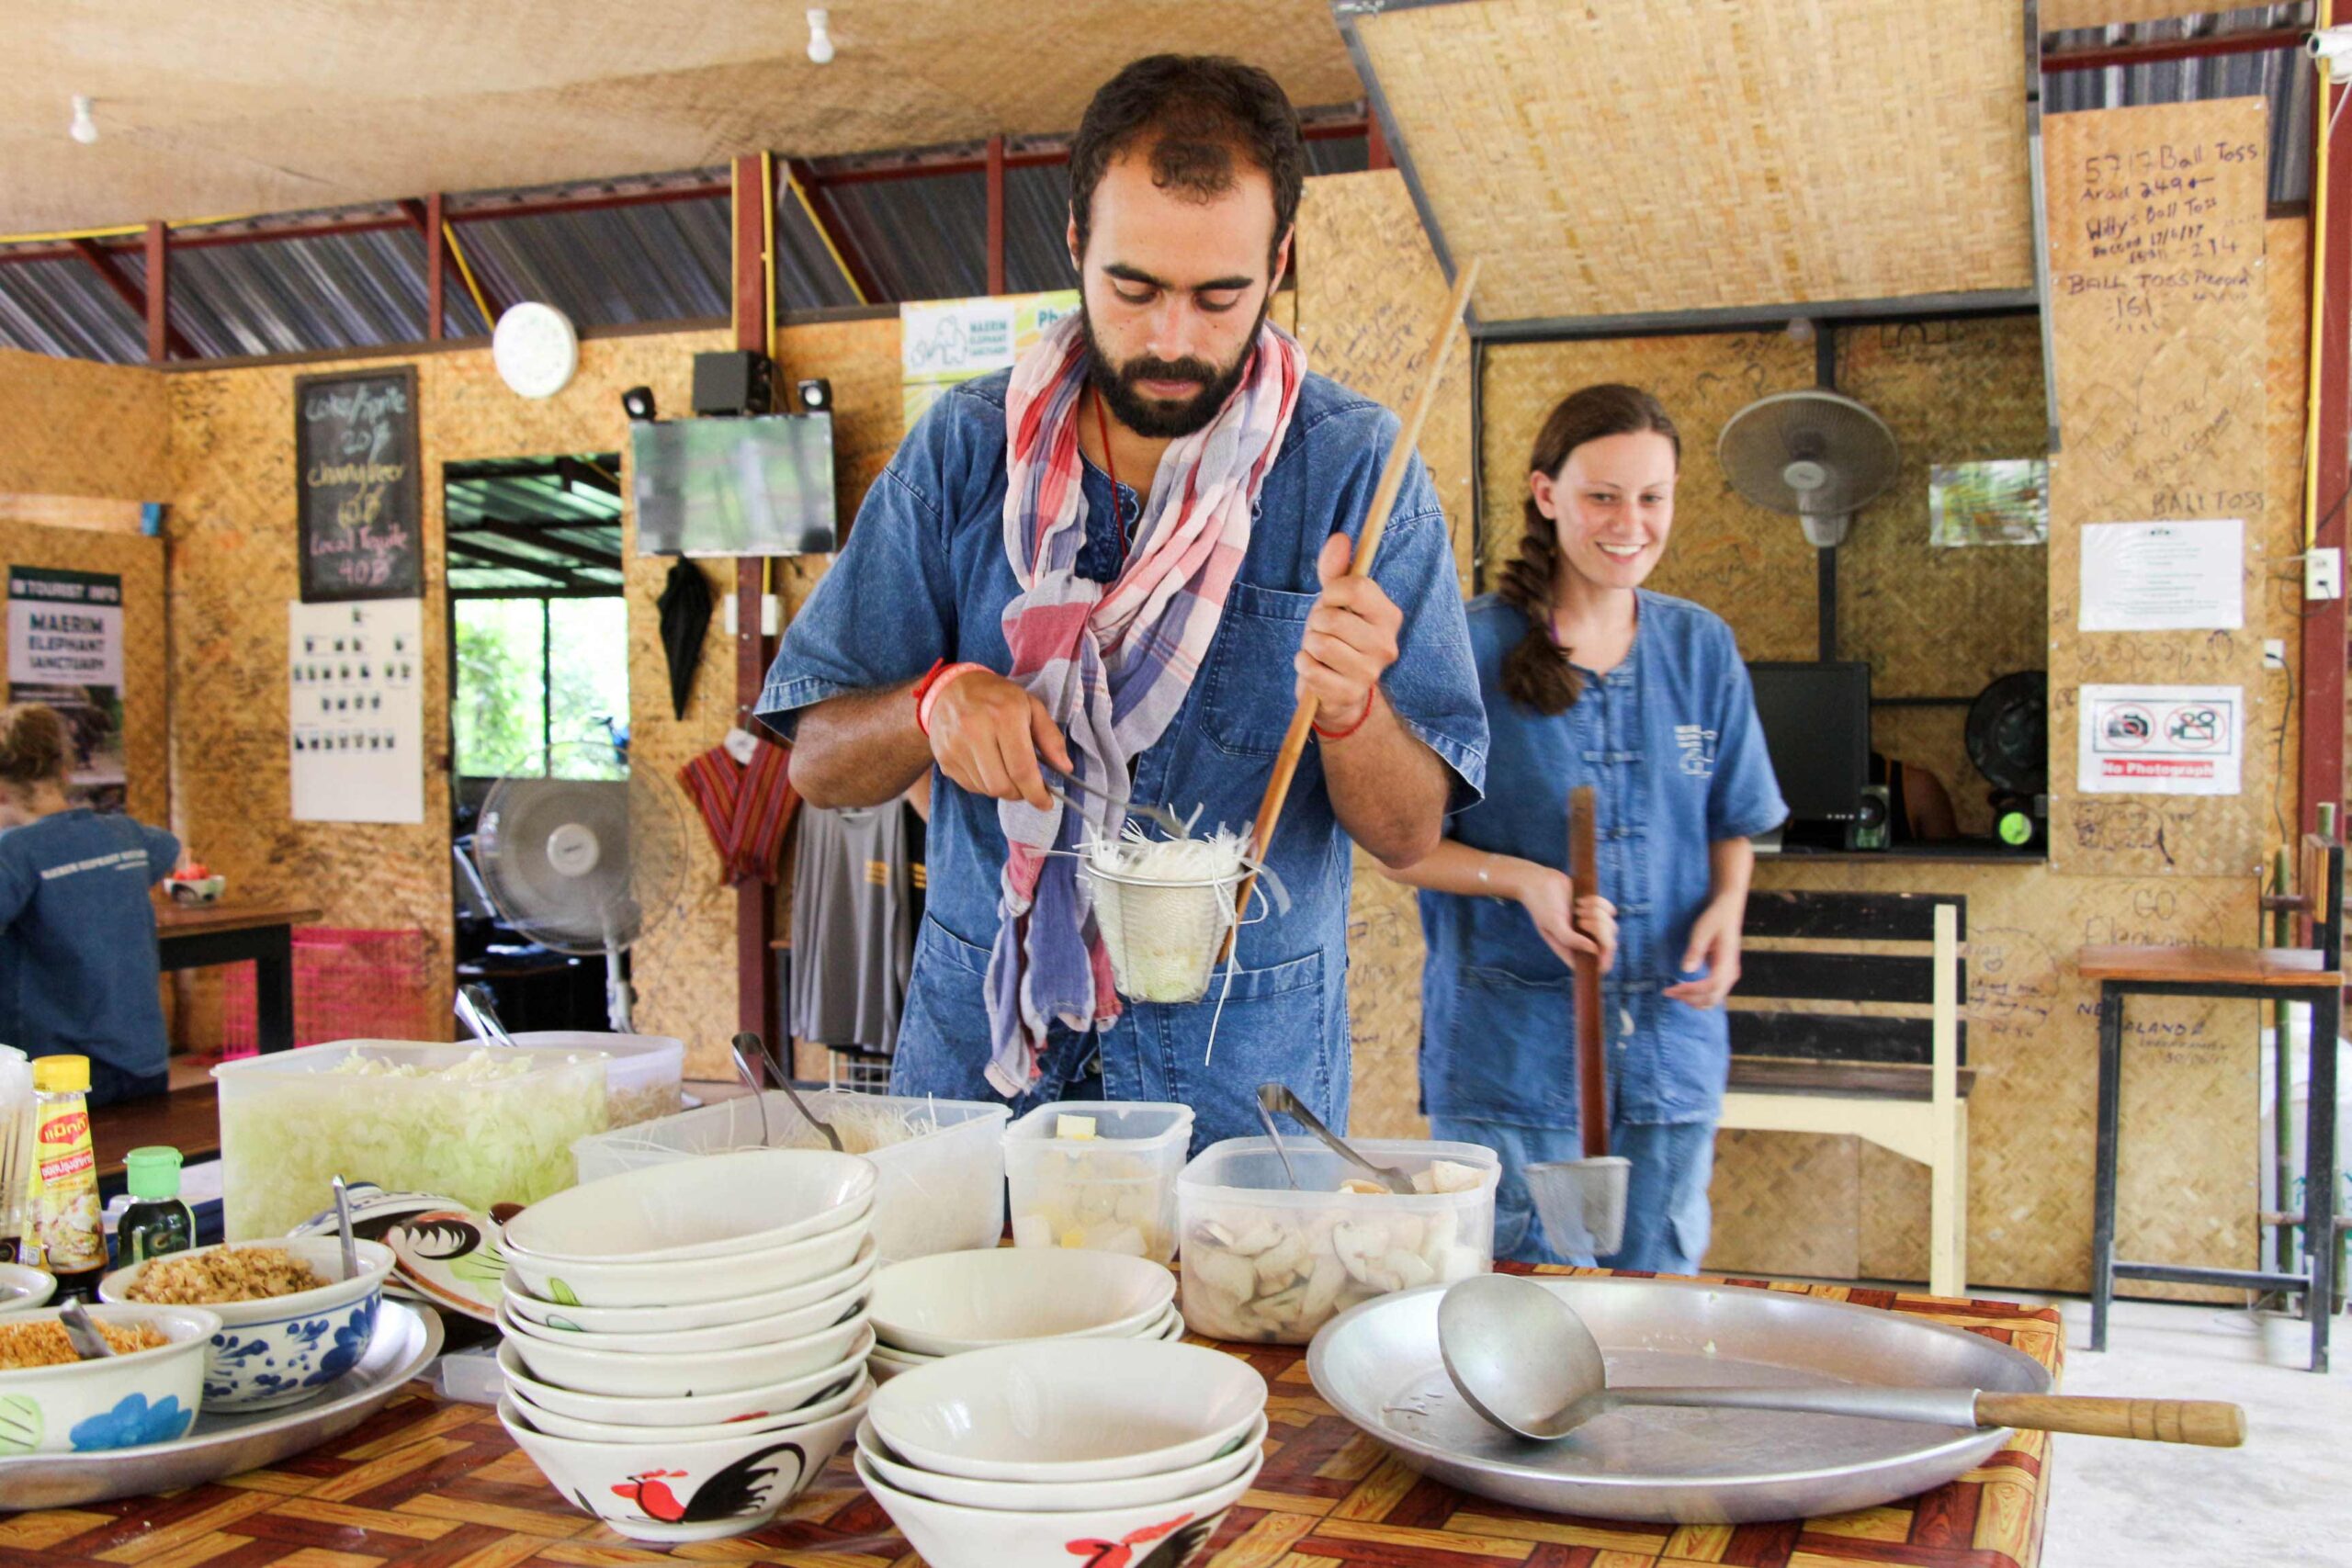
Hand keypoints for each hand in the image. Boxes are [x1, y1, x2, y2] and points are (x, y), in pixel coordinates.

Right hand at [926, 671, 1072, 810]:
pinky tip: (989, 767)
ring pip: (986, 789)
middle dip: (1020, 793)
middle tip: (1028, 786)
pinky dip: (985, 785)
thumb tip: (1065, 768)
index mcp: (1003, 716)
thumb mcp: (1031, 706)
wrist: (949, 689)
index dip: (1036, 793)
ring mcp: (955, 747)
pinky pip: (970, 786)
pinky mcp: (944, 758)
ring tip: (1007, 770)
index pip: (1021, 769)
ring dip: (1003, 788)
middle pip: (1002, 786)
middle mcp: (975, 732)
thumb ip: (1050, 737)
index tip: (1046, 803)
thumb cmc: (996, 697)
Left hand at [1294, 532, 1401, 724]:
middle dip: (1317, 621)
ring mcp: (1369, 673)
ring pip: (1319, 643)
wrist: (1340, 689)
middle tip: (1324, 631)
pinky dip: (1303, 665)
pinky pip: (1309, 669)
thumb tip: (1340, 538)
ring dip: (1309, 644)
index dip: (1332, 591)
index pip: (1355, 588)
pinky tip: (1315, 668)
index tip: (1330, 601)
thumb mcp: (1337, 601)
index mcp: (1389, 616)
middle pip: (1333, 618)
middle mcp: (1386, 645)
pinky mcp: (1348, 694)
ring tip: (1320, 649)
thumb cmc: (1339, 636)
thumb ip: (1336, 570)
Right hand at [1517, 867, 1615, 970]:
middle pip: (1609, 944)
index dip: (1605, 959)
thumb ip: (1570, 940)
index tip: (1599, 944)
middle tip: (1580, 917)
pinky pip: (1611, 910)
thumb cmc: (1541, 905)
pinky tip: (1582, 900)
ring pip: (1611, 926)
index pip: (1597, 965)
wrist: (1540, 881)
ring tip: (1577, 907)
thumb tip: (1594, 950)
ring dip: (1596, 913)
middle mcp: (1583, 941)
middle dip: (1598, 928)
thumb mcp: (1552, 924)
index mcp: (1572, 950)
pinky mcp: (1597, 910)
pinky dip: (1599, 903)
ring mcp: (1591, 926)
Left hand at [1663, 894, 1744, 1007]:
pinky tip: (1686, 991)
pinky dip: (1700, 997)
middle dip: (1690, 999)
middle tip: (1669, 992)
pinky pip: (1714, 993)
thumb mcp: (1702, 930)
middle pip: (1712, 997)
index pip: (1710, 986)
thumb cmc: (1715, 918)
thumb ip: (1695, 951)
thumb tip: (1686, 970)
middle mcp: (1731, 973)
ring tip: (1676, 993)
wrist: (1727, 909)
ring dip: (1695, 1000)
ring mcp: (1730, 975)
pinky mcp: (1724, 974)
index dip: (1690, 991)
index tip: (1672, 989)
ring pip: (1714, 999)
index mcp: (1727, 962)